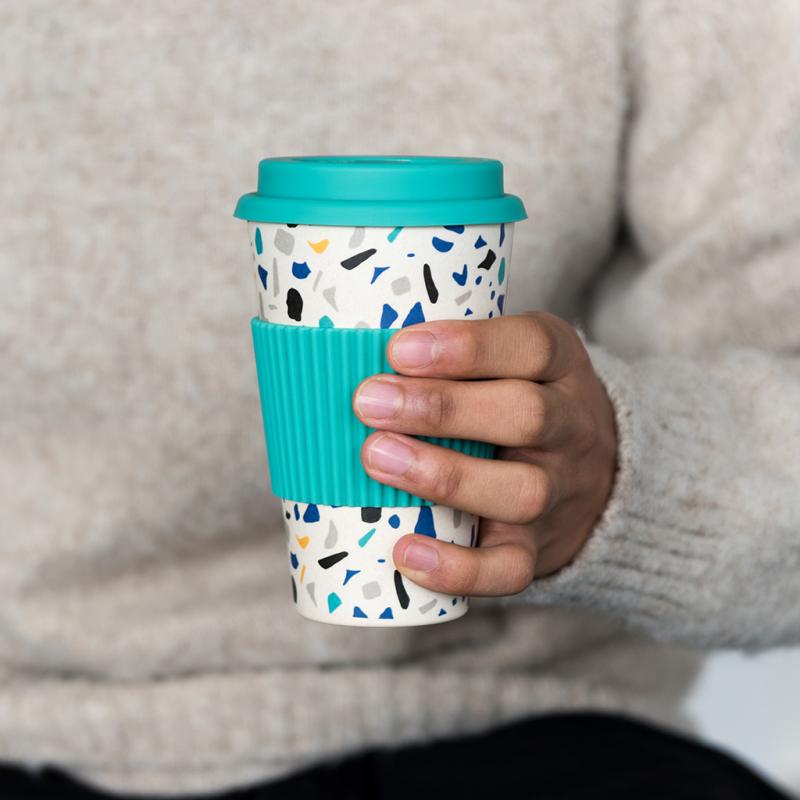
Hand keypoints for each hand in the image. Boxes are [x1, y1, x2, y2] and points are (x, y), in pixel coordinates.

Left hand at [352, 312, 616, 596]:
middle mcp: (571, 428)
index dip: (468, 347)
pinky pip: (512, 568)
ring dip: (445, 476)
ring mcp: (558, 492)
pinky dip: (459, 567)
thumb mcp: (508, 359)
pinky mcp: (539, 547)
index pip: (533, 347)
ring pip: (521, 491)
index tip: (398, 349)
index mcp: (560, 366)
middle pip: (527, 415)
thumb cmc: (517, 400)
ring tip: (376, 458)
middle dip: (442, 408)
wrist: (592, 475)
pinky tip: (405, 552)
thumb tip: (344, 351)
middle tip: (369, 402)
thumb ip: (452, 354)